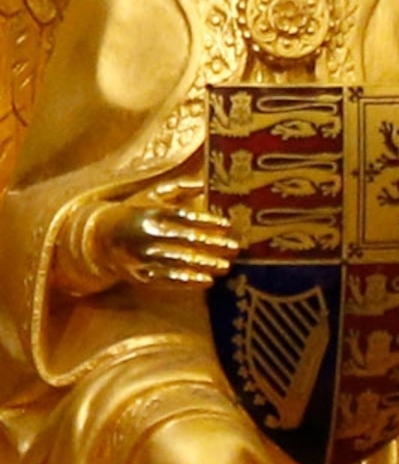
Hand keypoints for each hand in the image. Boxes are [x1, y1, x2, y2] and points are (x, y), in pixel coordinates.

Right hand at [84, 195, 234, 288]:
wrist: (97, 236)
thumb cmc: (133, 212)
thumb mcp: (151, 196)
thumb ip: (178, 189)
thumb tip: (205, 182)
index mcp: (152, 212)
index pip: (184, 217)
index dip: (207, 221)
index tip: (228, 226)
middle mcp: (148, 233)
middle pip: (185, 239)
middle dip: (213, 244)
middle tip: (236, 248)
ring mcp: (143, 255)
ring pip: (178, 260)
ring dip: (204, 264)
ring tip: (226, 267)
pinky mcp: (139, 274)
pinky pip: (165, 279)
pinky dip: (187, 281)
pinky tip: (207, 281)